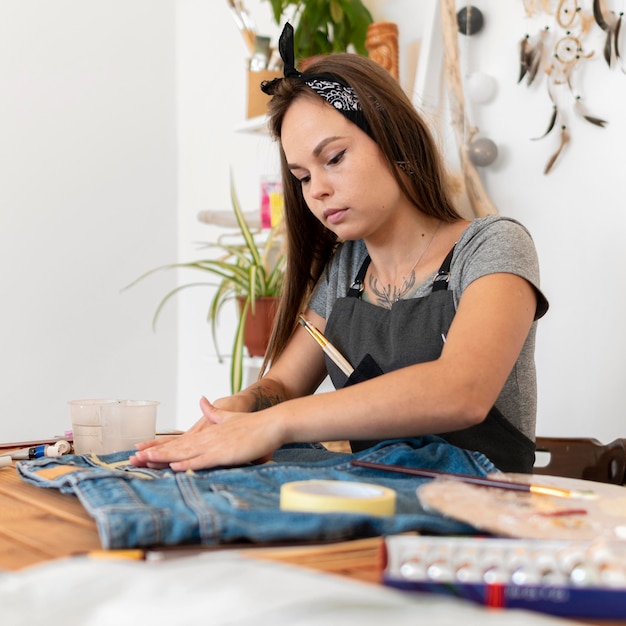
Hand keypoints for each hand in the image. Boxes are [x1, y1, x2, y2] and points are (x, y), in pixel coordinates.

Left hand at [129, 397, 281, 470]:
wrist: (271, 423)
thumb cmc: (253, 423)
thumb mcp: (229, 416)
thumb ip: (213, 411)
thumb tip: (201, 399)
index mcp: (206, 432)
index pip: (178, 441)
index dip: (159, 446)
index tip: (140, 449)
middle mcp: (207, 438)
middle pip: (175, 447)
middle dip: (153, 454)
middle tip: (132, 459)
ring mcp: (215, 445)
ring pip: (184, 453)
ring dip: (164, 458)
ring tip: (144, 461)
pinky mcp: (225, 453)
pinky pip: (203, 460)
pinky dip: (188, 464)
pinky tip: (175, 467)